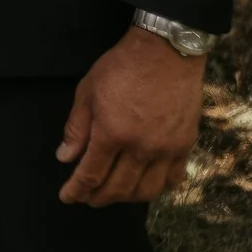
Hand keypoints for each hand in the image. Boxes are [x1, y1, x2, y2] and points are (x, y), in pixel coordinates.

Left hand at [56, 25, 207, 205]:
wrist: (166, 53)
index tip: (67, 197)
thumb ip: (76, 129)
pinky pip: (173, 179)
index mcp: (112, 134)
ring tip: (114, 193)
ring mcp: (166, 150)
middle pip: (118, 188)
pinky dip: (158, 188)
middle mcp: (141, 148)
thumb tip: (65, 157)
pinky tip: (146, 185)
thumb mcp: (87, 92)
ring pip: (147, 191)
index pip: (91, 174)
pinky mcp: (185, 146)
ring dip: (127, 198)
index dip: (77, 190)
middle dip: (98, 198)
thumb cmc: (121, 68)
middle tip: (87, 198)